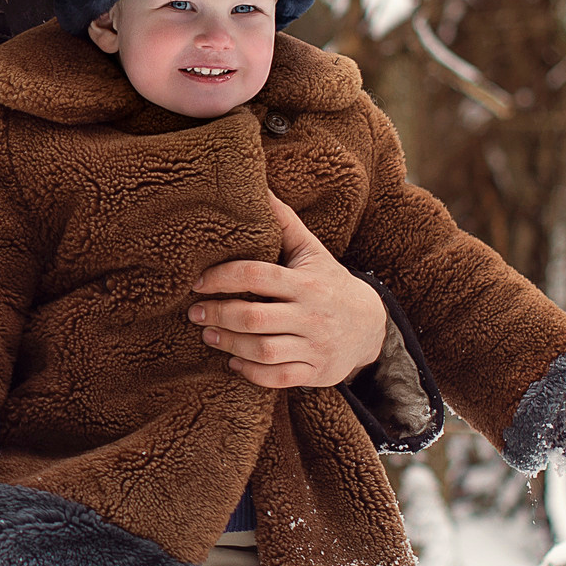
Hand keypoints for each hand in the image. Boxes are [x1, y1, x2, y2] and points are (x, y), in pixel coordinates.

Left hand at [187, 193, 385, 388]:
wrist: (372, 326)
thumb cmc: (329, 283)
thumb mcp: (312, 252)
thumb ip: (285, 223)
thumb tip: (260, 186)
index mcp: (306, 282)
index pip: (257, 276)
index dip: (222, 278)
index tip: (197, 282)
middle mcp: (312, 315)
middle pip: (255, 318)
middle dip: (219, 315)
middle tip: (194, 312)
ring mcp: (315, 346)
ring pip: (264, 351)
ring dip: (229, 344)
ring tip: (208, 334)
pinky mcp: (316, 372)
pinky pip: (279, 378)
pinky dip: (251, 372)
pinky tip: (233, 361)